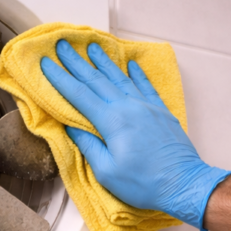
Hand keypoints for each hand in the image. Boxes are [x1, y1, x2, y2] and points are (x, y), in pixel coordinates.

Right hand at [40, 40, 230, 230]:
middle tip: (62, 46)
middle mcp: (129, 107)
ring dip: (104, 62)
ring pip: (121, 78)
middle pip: (98, 80)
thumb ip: (88, 146)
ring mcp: (147, 107)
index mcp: (112, 121)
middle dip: (77, 63)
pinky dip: (137, 74)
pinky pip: (146, 87)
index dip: (61, 79)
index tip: (46, 64)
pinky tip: (131, 65)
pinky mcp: (161, 112)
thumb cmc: (143, 184)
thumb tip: (72, 127)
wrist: (184, 184)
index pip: (79, 95)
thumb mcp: (107, 172)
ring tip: (92, 48)